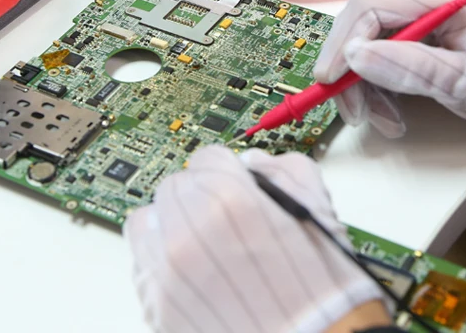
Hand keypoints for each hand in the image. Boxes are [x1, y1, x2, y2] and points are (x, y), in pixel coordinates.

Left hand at [125, 146, 386, 332]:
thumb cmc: (323, 292)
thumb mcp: (319, 210)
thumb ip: (282, 170)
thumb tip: (251, 163)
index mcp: (227, 196)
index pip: (208, 158)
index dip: (226, 173)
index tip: (233, 187)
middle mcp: (189, 227)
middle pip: (174, 187)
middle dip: (197, 197)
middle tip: (220, 220)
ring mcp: (167, 269)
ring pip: (146, 223)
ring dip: (168, 227)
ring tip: (196, 247)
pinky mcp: (158, 307)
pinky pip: (142, 270)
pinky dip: (160, 268)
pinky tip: (190, 280)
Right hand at [313, 0, 465, 136]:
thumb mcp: (465, 83)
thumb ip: (410, 69)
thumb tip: (354, 57)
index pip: (370, 4)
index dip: (343, 42)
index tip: (331, 80)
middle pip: (363, 17)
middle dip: (353, 69)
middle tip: (358, 111)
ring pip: (366, 29)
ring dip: (364, 75)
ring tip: (382, 114)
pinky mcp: (418, 7)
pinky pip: (380, 32)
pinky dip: (377, 66)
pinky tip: (388, 97)